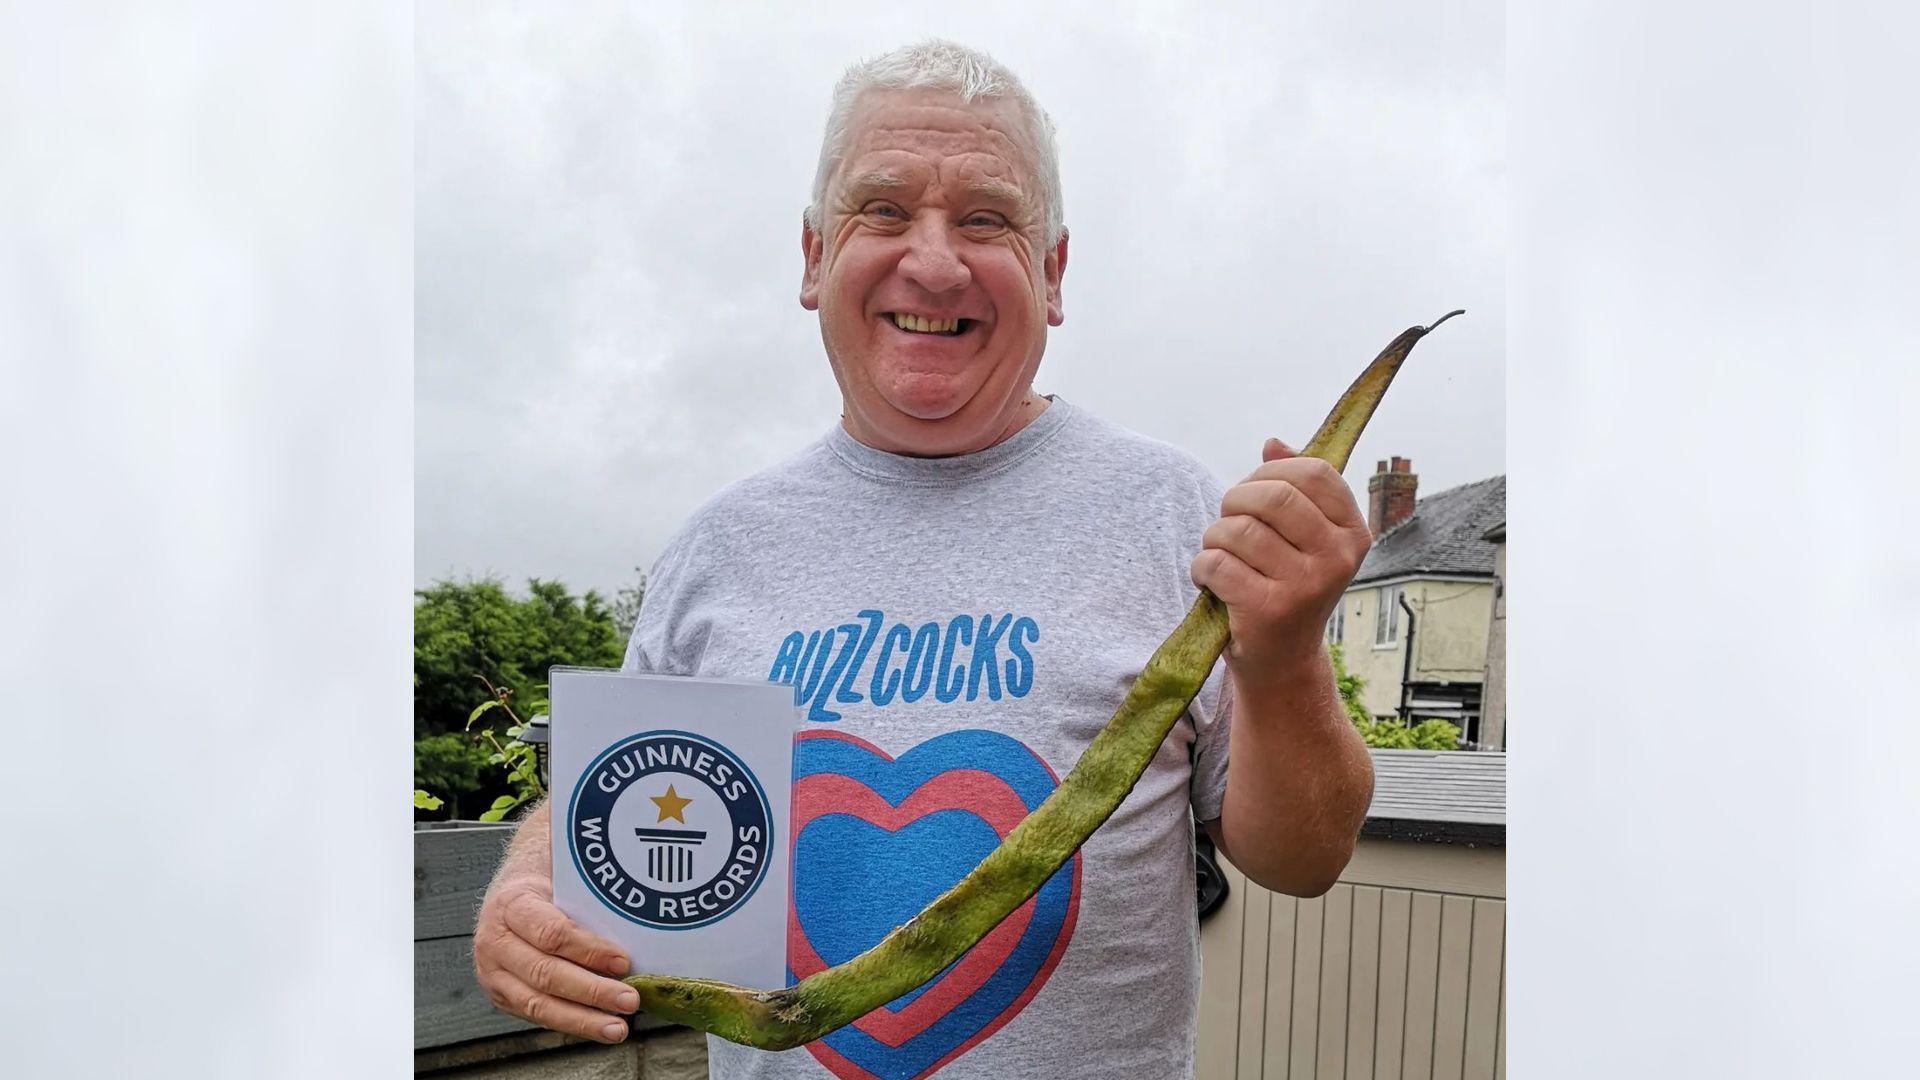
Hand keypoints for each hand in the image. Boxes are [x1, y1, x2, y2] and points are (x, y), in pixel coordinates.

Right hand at [472, 869, 639, 1043]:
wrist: (508, 896)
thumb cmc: (546, 885)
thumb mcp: (562, 878)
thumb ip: (589, 900)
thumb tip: (639, 923)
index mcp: (511, 905)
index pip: (552, 933)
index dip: (589, 950)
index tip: (624, 961)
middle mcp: (494, 942)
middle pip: (545, 974)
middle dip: (592, 991)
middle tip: (630, 1000)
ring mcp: (492, 974)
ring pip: (538, 1004)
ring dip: (583, 1019)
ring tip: (617, 1028)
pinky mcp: (501, 996)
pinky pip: (538, 1015)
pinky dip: (572, 1023)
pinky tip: (599, 1025)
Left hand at [1190, 437, 1371, 692]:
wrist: (1281, 659)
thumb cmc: (1285, 585)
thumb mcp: (1300, 536)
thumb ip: (1291, 486)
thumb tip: (1273, 443)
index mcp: (1352, 532)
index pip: (1314, 472)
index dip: (1272, 473)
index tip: (1255, 492)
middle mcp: (1337, 558)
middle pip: (1273, 496)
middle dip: (1235, 501)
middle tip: (1226, 522)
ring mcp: (1306, 586)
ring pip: (1238, 530)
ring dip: (1214, 538)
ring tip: (1219, 556)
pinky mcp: (1269, 610)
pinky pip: (1218, 563)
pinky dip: (1202, 567)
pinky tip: (1211, 581)